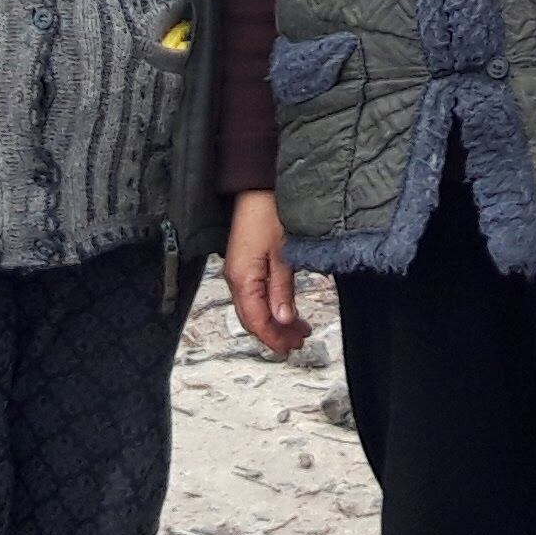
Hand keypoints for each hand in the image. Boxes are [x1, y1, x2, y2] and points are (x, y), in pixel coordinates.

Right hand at [223, 192, 307, 356]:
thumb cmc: (269, 213)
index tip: (291, 348)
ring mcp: (238, 271)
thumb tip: (283, 319)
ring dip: (275, 320)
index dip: (273, 337)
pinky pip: (254, 294)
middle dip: (275, 333)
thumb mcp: (283, 254)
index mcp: (242, 278)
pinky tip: (285, 309)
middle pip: (253, 318)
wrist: (258, 186)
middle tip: (299, 342)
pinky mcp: (244, 263)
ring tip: (298, 330)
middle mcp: (236, 278)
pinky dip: (270, 306)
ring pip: (254, 307)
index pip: (256, 320)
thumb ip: (282, 289)